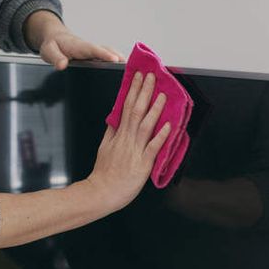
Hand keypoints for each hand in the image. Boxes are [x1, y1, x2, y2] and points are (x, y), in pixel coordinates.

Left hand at [26, 10, 123, 69]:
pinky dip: (119, 65)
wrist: (55, 39)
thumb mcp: (48, 51)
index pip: (94, 50)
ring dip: (122, 63)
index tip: (115, 60)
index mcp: (80, 46)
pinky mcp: (98, 57)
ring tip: (134, 74)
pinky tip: (126, 75)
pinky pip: (110, 60)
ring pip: (112, 55)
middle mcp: (91, 48)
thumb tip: (62, 65)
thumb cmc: (53, 44)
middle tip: (132, 68)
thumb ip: (55, 58)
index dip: (105, 54)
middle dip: (120, 59)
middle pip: (109, 52)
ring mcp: (96, 53)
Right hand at [87, 72, 170, 211]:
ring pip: (144, 125)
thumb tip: (115, 117)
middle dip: (143, 91)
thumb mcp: (104, 147)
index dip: (132, 90)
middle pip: (135, 110)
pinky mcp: (142, 164)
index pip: (125, 107)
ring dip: (154, 108)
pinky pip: (152, 147)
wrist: (101, 193)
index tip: (137, 76)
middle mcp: (126, 139)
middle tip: (150, 75)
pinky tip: (167, 124)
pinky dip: (160, 135)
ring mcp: (134, 151)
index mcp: (118, 134)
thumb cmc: (104, 173)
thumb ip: (111, 132)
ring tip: (161, 94)